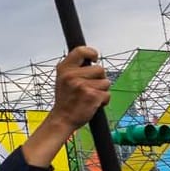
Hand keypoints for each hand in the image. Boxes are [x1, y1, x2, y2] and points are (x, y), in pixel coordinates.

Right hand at [19, 48, 109, 164]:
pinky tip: (93, 104)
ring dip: (102, 91)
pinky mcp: (92, 96)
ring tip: (89, 97)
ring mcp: (82, 85)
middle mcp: (72, 75)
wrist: (62, 119)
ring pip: (106, 82)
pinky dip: (104, 100)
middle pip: (100, 69)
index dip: (91, 52)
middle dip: (99, 79)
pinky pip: (107, 94)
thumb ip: (74, 69)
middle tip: (89, 87)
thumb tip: (91, 59)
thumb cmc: (65, 100)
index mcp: (64, 69)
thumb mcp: (63, 79)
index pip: (81, 51)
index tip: (94, 59)